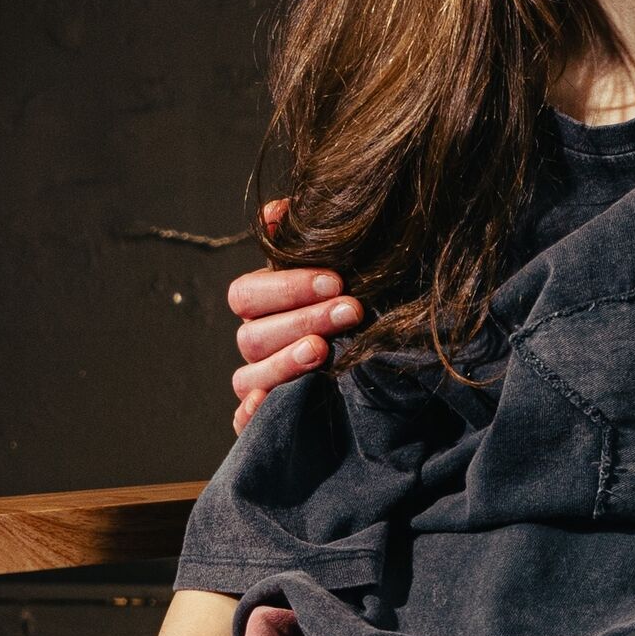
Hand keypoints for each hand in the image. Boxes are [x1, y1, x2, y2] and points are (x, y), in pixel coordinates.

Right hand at [226, 199, 358, 433]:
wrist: (388, 364)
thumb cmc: (356, 303)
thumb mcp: (341, 269)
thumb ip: (307, 240)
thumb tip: (280, 211)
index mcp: (263, 306)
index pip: (248, 294)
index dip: (286, 287)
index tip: (336, 280)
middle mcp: (256, 344)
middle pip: (252, 335)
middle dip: (302, 319)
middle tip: (350, 310)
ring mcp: (259, 384)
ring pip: (248, 377)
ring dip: (284, 363)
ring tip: (321, 351)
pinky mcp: (269, 421)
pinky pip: (246, 424)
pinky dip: (253, 415)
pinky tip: (269, 404)